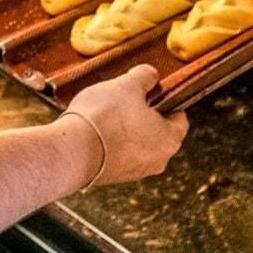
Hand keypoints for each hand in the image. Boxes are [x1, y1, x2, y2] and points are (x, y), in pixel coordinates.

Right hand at [63, 65, 188, 187]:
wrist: (72, 151)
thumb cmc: (105, 116)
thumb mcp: (127, 85)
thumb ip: (144, 77)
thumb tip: (151, 75)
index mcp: (170, 139)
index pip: (179, 118)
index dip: (166, 100)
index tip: (150, 92)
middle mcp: (158, 161)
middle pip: (157, 132)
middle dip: (143, 116)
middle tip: (124, 101)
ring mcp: (136, 172)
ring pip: (138, 144)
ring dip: (126, 130)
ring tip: (105, 116)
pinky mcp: (114, 178)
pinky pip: (119, 155)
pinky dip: (112, 144)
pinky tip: (95, 132)